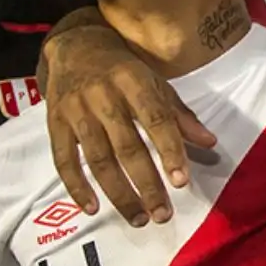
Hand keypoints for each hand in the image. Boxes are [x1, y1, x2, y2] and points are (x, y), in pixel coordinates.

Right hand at [44, 21, 215, 224]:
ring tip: (139, 218)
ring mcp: (76, 111)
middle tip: (162, 214)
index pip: (155, 120)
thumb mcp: (156, 83)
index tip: (181, 181)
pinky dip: (76, 187)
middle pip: (127, 147)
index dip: (169, 150)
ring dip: (118, 193)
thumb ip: (180, 116)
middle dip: (146, 184)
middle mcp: (103, 96)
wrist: (75, 47)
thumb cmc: (123, 70)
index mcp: (133, 82)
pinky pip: (64, 160)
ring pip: (98, 159)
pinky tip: (93, 208)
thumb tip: (210, 143)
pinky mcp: (55, 124)